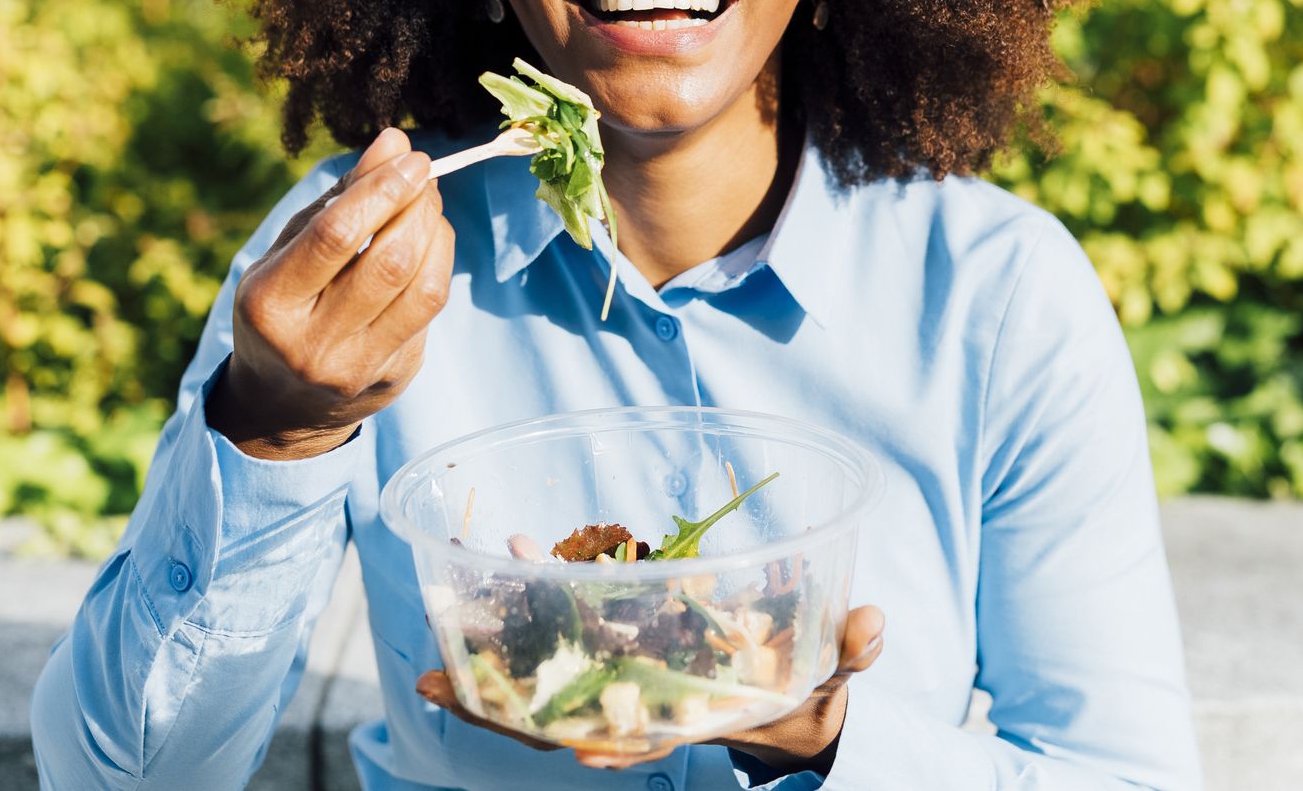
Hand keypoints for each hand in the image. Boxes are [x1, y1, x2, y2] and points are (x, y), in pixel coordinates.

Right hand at [205, 127, 453, 460]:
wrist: (283, 405)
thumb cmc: (284, 307)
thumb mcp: (288, 251)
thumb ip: (339, 198)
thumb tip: (394, 142)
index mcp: (270, 304)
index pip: (336, 236)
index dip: (382, 189)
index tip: (410, 157)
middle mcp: (312, 344)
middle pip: (388, 262)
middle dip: (416, 205)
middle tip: (423, 173)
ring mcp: (357, 367)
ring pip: (422, 289)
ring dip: (436, 231)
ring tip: (427, 203)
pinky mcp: (394, 377)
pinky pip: (430, 310)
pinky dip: (438, 263)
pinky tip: (429, 242)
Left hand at [413, 605, 885, 773]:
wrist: (790, 701)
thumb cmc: (808, 692)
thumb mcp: (831, 675)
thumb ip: (846, 651)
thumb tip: (869, 622)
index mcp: (693, 719)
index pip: (642, 741)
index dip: (606, 743)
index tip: (574, 746)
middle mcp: (645, 709)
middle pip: (561, 719)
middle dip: (500, 707)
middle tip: (433, 683)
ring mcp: (624, 683)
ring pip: (546, 680)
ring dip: (494, 656)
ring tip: (439, 628)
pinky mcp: (619, 650)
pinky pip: (563, 634)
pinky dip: (530, 603)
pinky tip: (507, 556)